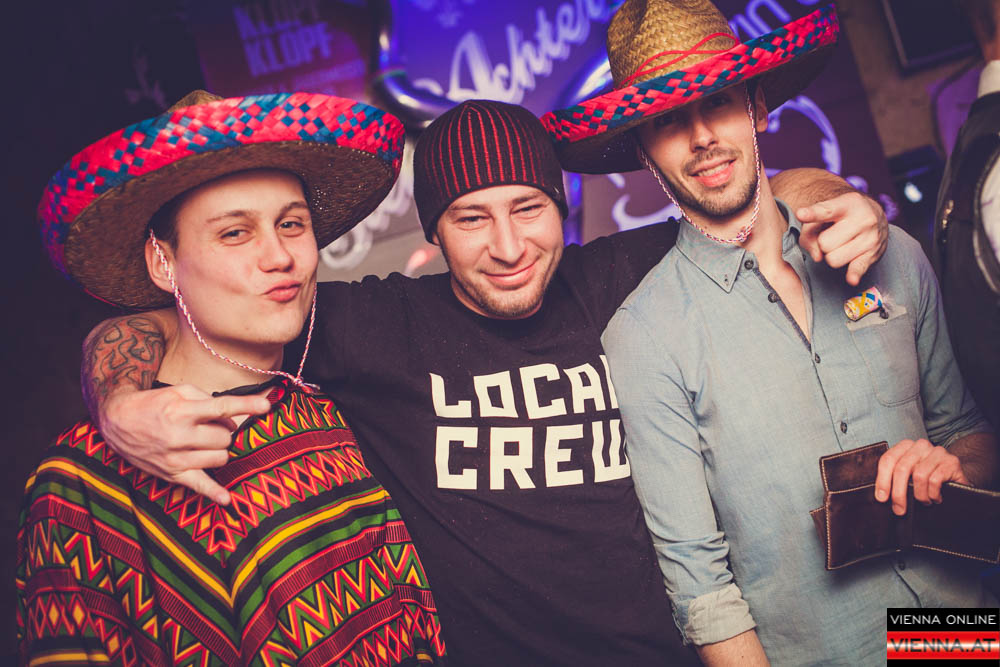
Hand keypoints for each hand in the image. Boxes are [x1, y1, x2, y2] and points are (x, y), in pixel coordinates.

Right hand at [99, 384, 270, 504]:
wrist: (117, 420)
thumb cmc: (152, 403)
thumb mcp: (177, 391)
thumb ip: (207, 398)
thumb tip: (231, 417)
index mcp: (182, 411)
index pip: (223, 408)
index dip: (247, 406)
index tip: (266, 406)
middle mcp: (179, 435)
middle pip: (225, 437)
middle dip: (225, 431)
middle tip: (212, 426)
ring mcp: (176, 457)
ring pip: (220, 457)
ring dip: (219, 449)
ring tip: (204, 442)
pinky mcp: (171, 473)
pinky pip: (198, 486)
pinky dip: (214, 493)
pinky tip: (227, 499)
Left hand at [796, 191, 887, 285]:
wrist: (874, 215)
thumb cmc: (841, 217)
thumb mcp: (824, 215)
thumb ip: (809, 231)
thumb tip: (817, 256)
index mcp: (847, 204)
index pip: (826, 211)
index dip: (812, 214)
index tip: (801, 214)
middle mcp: (863, 218)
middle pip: (824, 244)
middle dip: (823, 244)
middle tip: (832, 236)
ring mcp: (870, 237)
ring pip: (833, 259)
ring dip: (832, 256)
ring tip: (841, 245)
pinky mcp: (874, 254)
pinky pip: (858, 269)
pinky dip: (853, 274)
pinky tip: (851, 278)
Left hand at [875, 439, 969, 514]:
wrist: (956, 480)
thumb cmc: (928, 480)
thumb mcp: (909, 476)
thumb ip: (894, 478)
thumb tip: (880, 495)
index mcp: (906, 446)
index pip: (888, 460)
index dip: (883, 480)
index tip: (881, 498)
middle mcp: (921, 445)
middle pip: (902, 468)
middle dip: (898, 493)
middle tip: (899, 509)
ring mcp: (937, 452)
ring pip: (919, 476)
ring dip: (920, 495)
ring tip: (923, 501)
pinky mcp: (951, 462)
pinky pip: (935, 480)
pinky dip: (933, 494)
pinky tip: (935, 498)